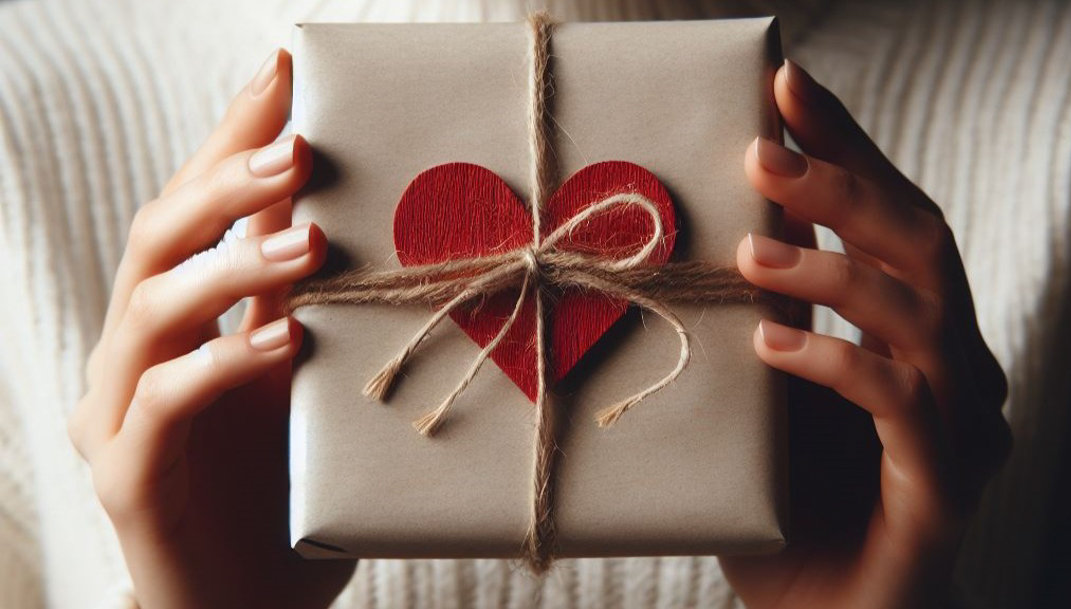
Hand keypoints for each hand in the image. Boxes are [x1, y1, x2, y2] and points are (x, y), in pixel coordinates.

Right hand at [68, 50, 354, 608]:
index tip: (280, 69)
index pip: (193, 211)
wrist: (256, 605)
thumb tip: (356, 210)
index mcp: (177, 324)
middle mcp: (136, 358)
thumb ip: (306, 298)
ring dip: (226, 264)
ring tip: (308, 242)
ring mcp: (120, 417)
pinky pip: (163, 405)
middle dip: (222, 183)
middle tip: (296, 148)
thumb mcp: (305, 375)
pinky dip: (220, 363)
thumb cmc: (290, 485)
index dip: (228, 135)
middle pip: (155, 242)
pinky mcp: (128, 478)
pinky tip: (282, 340)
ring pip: (146, 312)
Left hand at [720, 61, 1010, 607]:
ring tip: (752, 254)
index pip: (887, 218)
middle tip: (761, 153)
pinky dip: (836, 366)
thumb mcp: (758, 402)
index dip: (846, 145)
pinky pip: (902, 408)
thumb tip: (693, 238)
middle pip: (919, 244)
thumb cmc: (788, 508)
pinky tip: (772, 348)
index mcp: (908, 333)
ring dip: (834, 272)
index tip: (787, 83)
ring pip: (921, 316)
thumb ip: (753, 324)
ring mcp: (957, 426)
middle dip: (843, 187)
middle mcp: (950, 365)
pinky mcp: (941, 488)